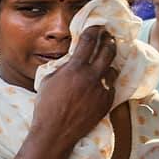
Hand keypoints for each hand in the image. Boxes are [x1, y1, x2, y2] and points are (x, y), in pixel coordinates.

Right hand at [30, 25, 117, 152]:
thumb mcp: (47, 81)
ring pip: (112, 69)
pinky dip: (106, 84)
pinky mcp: (107, 102)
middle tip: (108, 37)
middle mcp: (91, 77)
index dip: (94, 31)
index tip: (97, 26)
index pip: (89, 42)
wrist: (55, 132)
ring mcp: (101, 89)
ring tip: (105, 62)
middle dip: (109, 41)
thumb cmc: (46, 107)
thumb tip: (70, 61)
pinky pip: (110, 87)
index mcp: (75, 69)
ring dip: (109, 64)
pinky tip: (100, 85)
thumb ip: (61, 68)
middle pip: (108, 51)